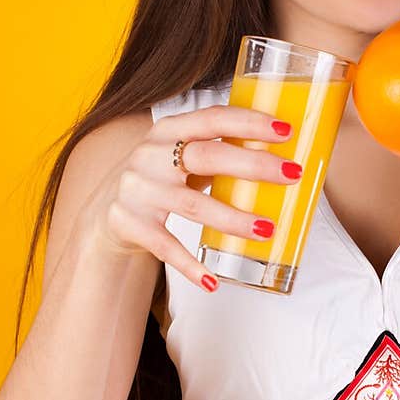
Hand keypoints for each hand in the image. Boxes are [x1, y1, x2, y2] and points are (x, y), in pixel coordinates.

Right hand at [79, 105, 303, 290]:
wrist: (106, 213)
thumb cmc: (162, 179)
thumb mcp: (181, 156)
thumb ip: (219, 153)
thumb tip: (284, 160)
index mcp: (169, 130)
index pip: (212, 118)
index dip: (250, 122)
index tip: (286, 130)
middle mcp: (150, 155)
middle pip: (207, 157)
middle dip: (254, 165)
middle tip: (293, 174)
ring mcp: (138, 190)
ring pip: (193, 205)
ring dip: (234, 219)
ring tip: (267, 229)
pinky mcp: (129, 223)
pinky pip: (165, 247)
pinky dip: (190, 265)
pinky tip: (212, 281)